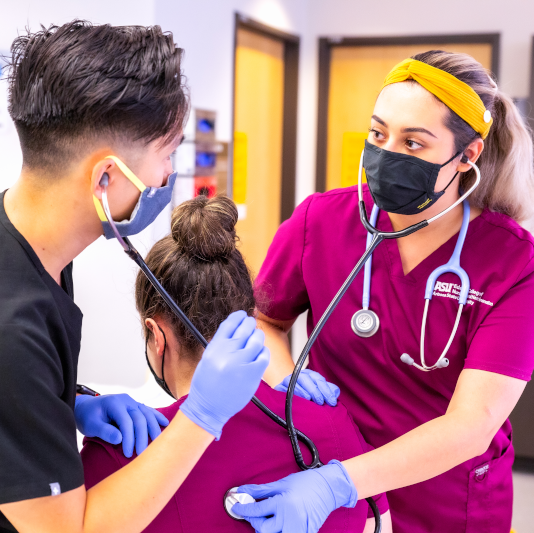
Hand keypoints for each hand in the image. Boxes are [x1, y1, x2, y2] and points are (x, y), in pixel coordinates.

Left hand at [74, 394, 168, 457]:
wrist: (86, 407)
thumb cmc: (87, 417)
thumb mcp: (91, 425)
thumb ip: (105, 431)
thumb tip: (120, 439)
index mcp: (114, 403)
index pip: (126, 421)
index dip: (129, 437)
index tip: (127, 453)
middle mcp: (126, 401)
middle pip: (140, 418)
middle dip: (142, 437)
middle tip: (141, 454)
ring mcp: (132, 402)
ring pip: (147, 414)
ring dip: (153, 429)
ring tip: (157, 444)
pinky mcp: (135, 406)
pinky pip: (149, 411)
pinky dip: (157, 417)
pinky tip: (165, 423)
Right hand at [180, 311, 269, 439]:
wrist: (208, 408)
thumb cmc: (207, 385)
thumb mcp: (207, 358)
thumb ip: (220, 344)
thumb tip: (235, 330)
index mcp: (215, 347)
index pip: (230, 323)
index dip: (238, 316)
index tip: (242, 315)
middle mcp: (228, 353)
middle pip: (245, 328)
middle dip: (250, 324)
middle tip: (251, 325)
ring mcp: (242, 363)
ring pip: (257, 340)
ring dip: (258, 337)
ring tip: (256, 339)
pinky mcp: (253, 374)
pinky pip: (264, 355)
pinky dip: (263, 352)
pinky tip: (259, 354)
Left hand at [233, 460, 356, 532]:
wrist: (328, 487)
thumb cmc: (306, 482)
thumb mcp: (281, 483)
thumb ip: (261, 490)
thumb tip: (243, 491)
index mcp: (282, 502)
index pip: (256, 510)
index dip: (243, 510)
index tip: (236, 508)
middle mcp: (289, 517)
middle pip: (263, 529)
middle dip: (254, 523)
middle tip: (252, 515)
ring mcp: (299, 528)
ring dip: (267, 531)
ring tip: (267, 522)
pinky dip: (282, 532)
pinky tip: (280, 526)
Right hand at [274, 369, 339, 405]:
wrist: (286, 391)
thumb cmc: (305, 392)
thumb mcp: (318, 390)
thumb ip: (328, 390)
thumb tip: (336, 392)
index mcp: (310, 375)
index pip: (319, 379)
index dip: (326, 390)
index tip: (332, 402)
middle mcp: (298, 375)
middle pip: (307, 379)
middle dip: (315, 390)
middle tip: (321, 402)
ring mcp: (288, 380)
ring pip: (295, 383)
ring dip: (302, 391)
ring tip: (309, 399)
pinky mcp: (279, 387)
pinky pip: (283, 390)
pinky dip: (289, 394)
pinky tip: (295, 400)